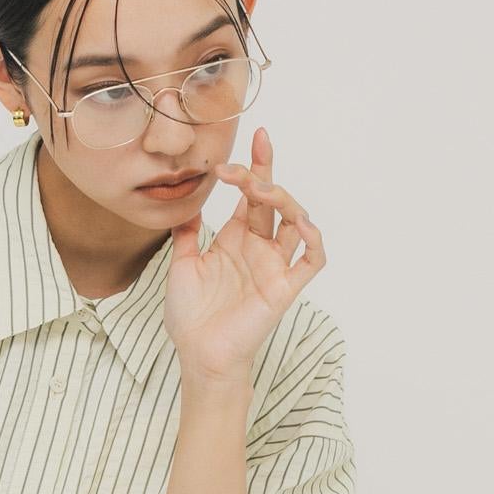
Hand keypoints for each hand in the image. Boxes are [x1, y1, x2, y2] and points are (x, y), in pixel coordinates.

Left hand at [163, 125, 325, 384]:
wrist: (198, 355)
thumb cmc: (190, 317)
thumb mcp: (181, 265)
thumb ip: (187, 233)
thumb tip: (186, 202)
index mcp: (235, 239)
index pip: (250, 195)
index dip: (253, 166)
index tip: (249, 139)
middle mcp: (258, 248)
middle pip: (272, 200)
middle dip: (264, 173)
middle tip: (249, 159)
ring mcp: (274, 266)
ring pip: (295, 221)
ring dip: (284, 200)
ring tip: (263, 189)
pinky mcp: (285, 288)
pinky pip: (311, 259)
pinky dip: (312, 238)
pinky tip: (300, 221)